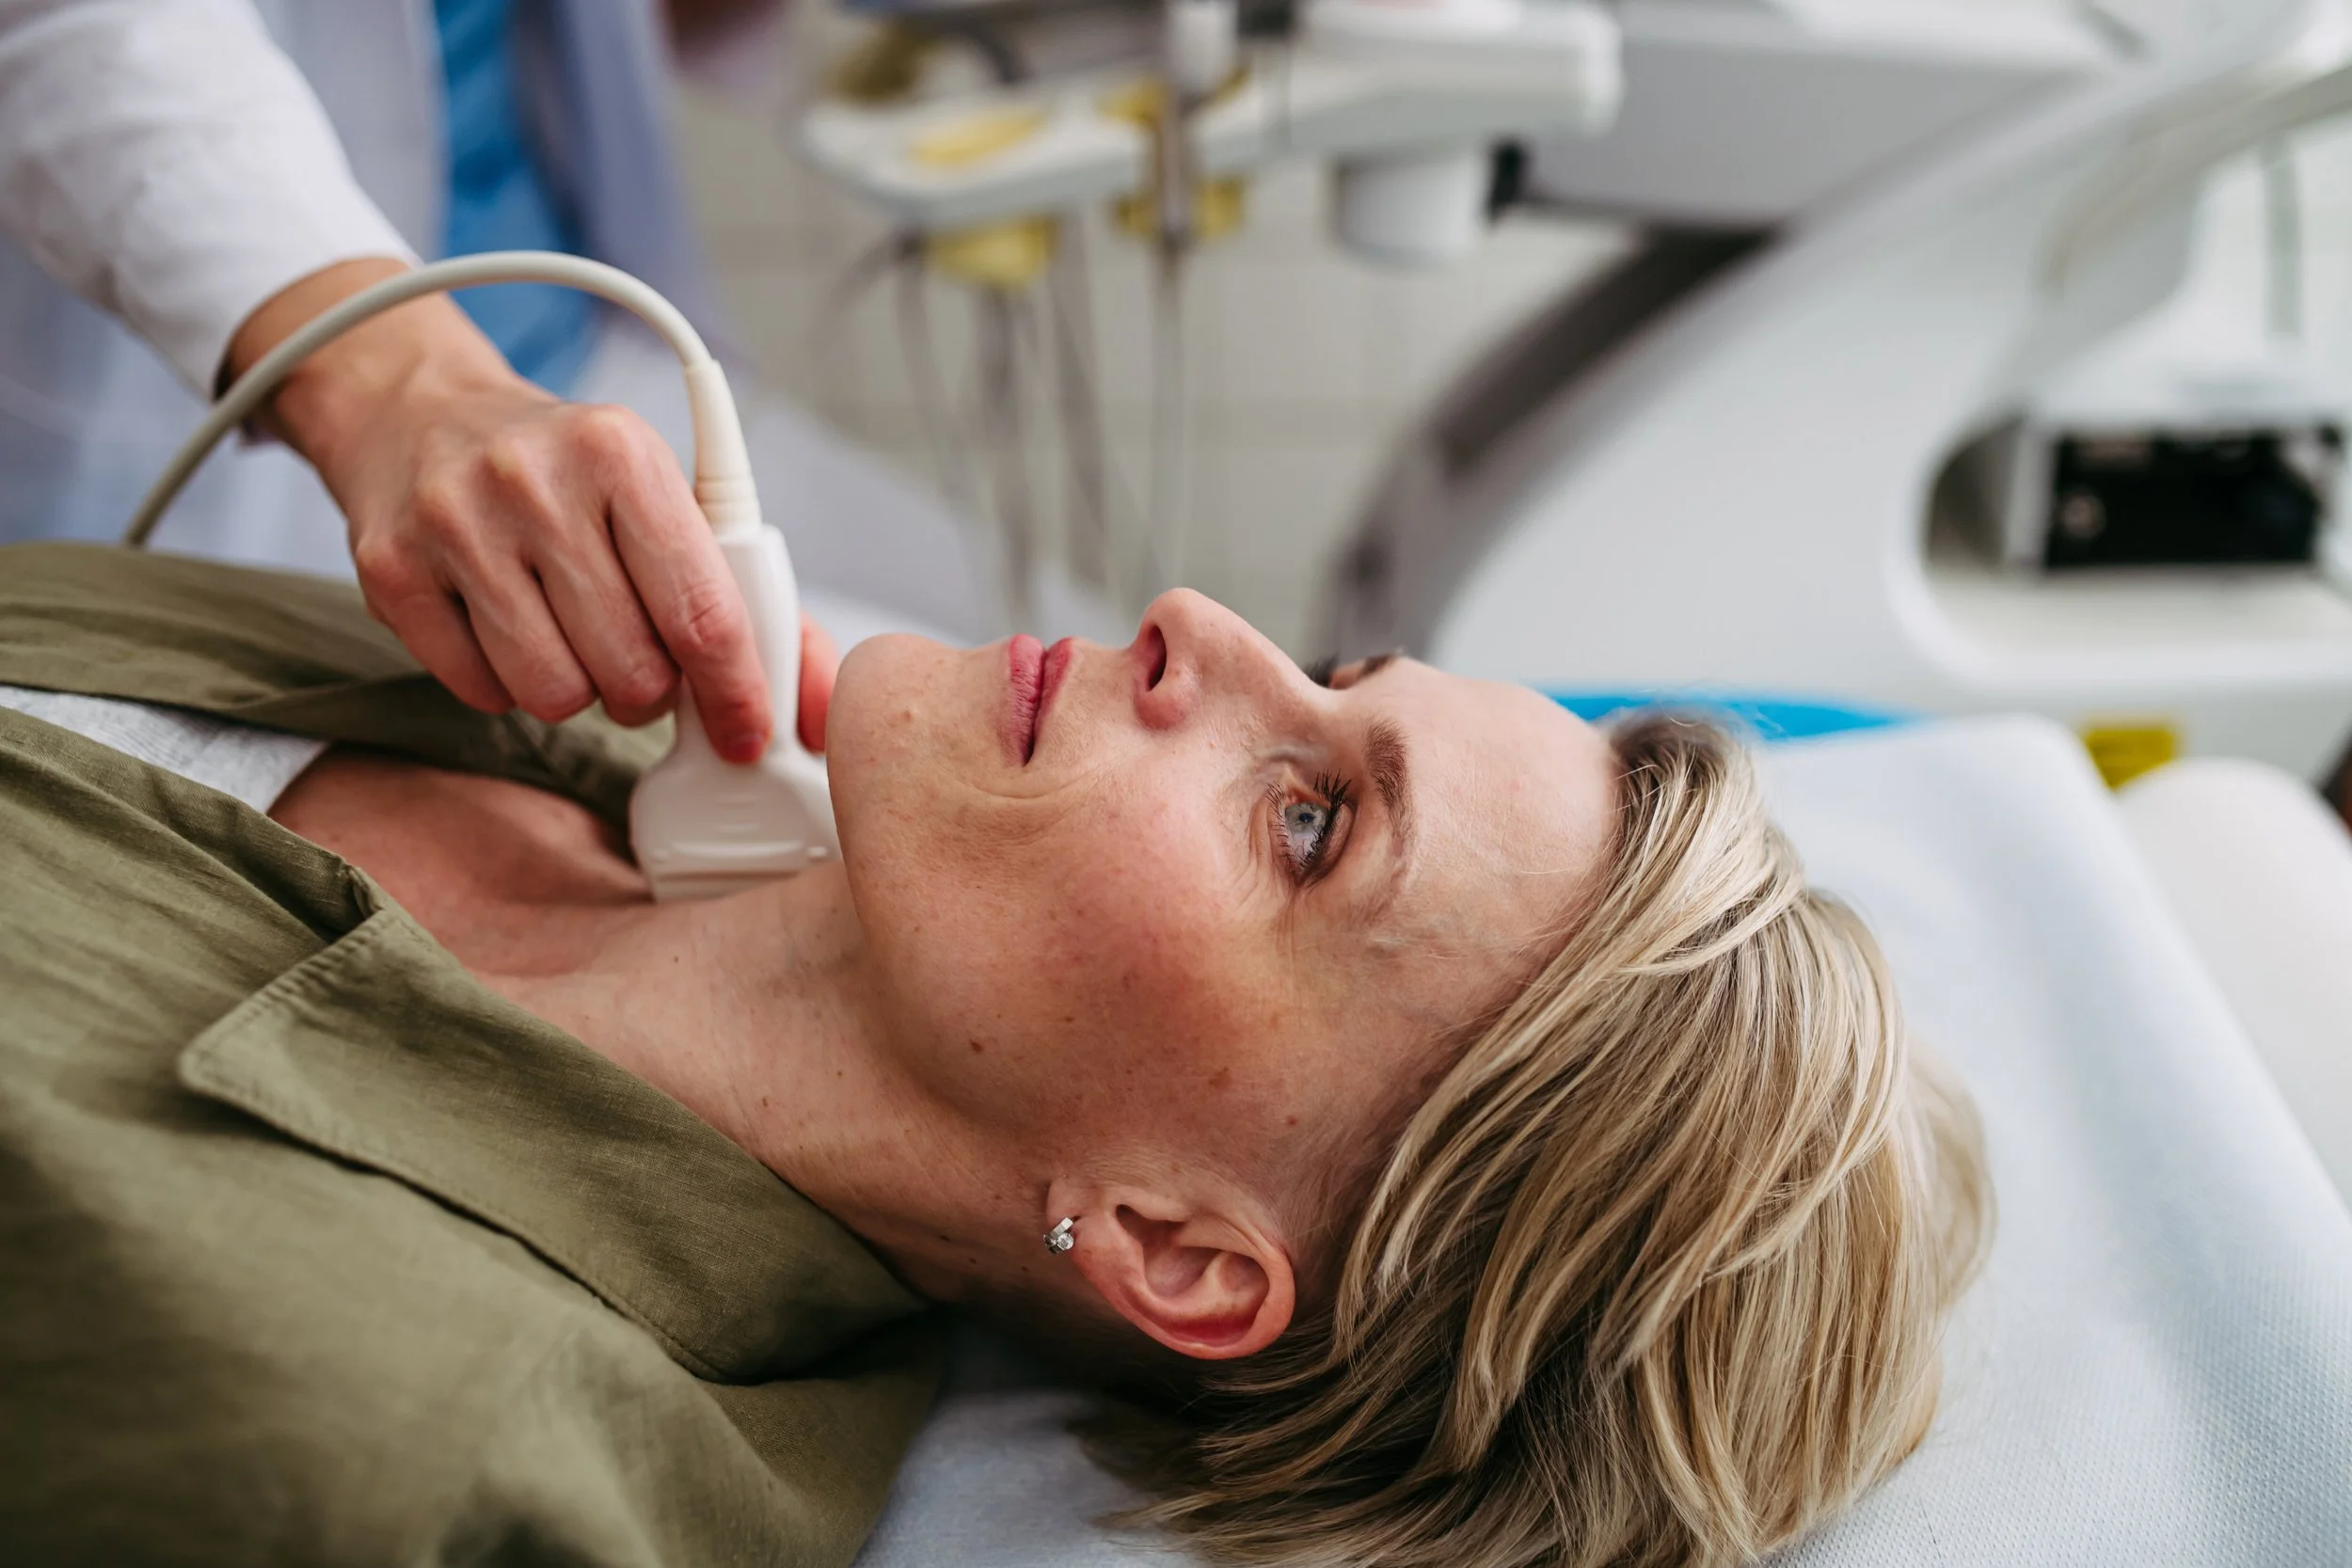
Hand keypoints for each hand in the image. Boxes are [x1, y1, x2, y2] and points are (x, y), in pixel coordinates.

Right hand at [230, 259, 832, 755]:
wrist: (419, 411)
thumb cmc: (571, 473)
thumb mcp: (668, 499)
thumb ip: (756, 601)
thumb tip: (823, 710)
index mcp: (623, 452)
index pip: (702, 612)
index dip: (735, 694)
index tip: (748, 734)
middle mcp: (534, 481)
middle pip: (631, 670)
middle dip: (649, 691)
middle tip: (638, 659)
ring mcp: (454, 524)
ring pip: (555, 693)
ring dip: (579, 691)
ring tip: (572, 638)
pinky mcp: (390, 571)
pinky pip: (481, 692)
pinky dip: (506, 684)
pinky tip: (507, 628)